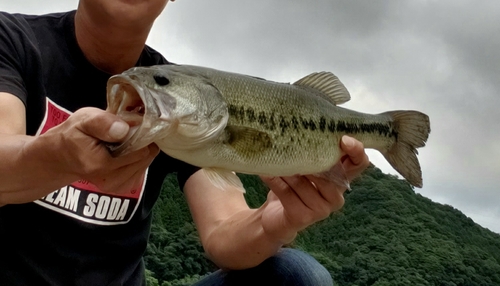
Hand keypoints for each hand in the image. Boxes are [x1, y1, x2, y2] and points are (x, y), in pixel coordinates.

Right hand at [42, 107, 158, 193]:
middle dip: (143, 142)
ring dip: (141, 151)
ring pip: (144, 165)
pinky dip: (137, 161)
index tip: (135, 125)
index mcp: (101, 164)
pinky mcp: (119, 188)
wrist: (59, 158)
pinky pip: (140, 172)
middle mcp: (110, 180)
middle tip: (131, 131)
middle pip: (145, 158)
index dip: (142, 134)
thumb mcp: (83, 120)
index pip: (139, 150)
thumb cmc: (72, 136)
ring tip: (126, 141)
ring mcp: (115, 187)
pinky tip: (126, 152)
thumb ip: (103, 122)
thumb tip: (125, 129)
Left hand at [259, 135, 368, 243]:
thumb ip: (312, 152)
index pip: (359, 163)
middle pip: (330, 173)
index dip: (357, 150)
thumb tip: (301, 127)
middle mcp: (336, 195)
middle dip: (310, 159)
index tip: (343, 139)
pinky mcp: (303, 217)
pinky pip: (288, 194)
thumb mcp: (306, 166)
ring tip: (274, 158)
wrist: (276, 218)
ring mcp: (321, 209)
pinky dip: (275, 181)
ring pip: (304, 182)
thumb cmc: (293, 186)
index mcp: (341, 179)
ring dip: (287, 169)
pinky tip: (265, 173)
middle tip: (294, 147)